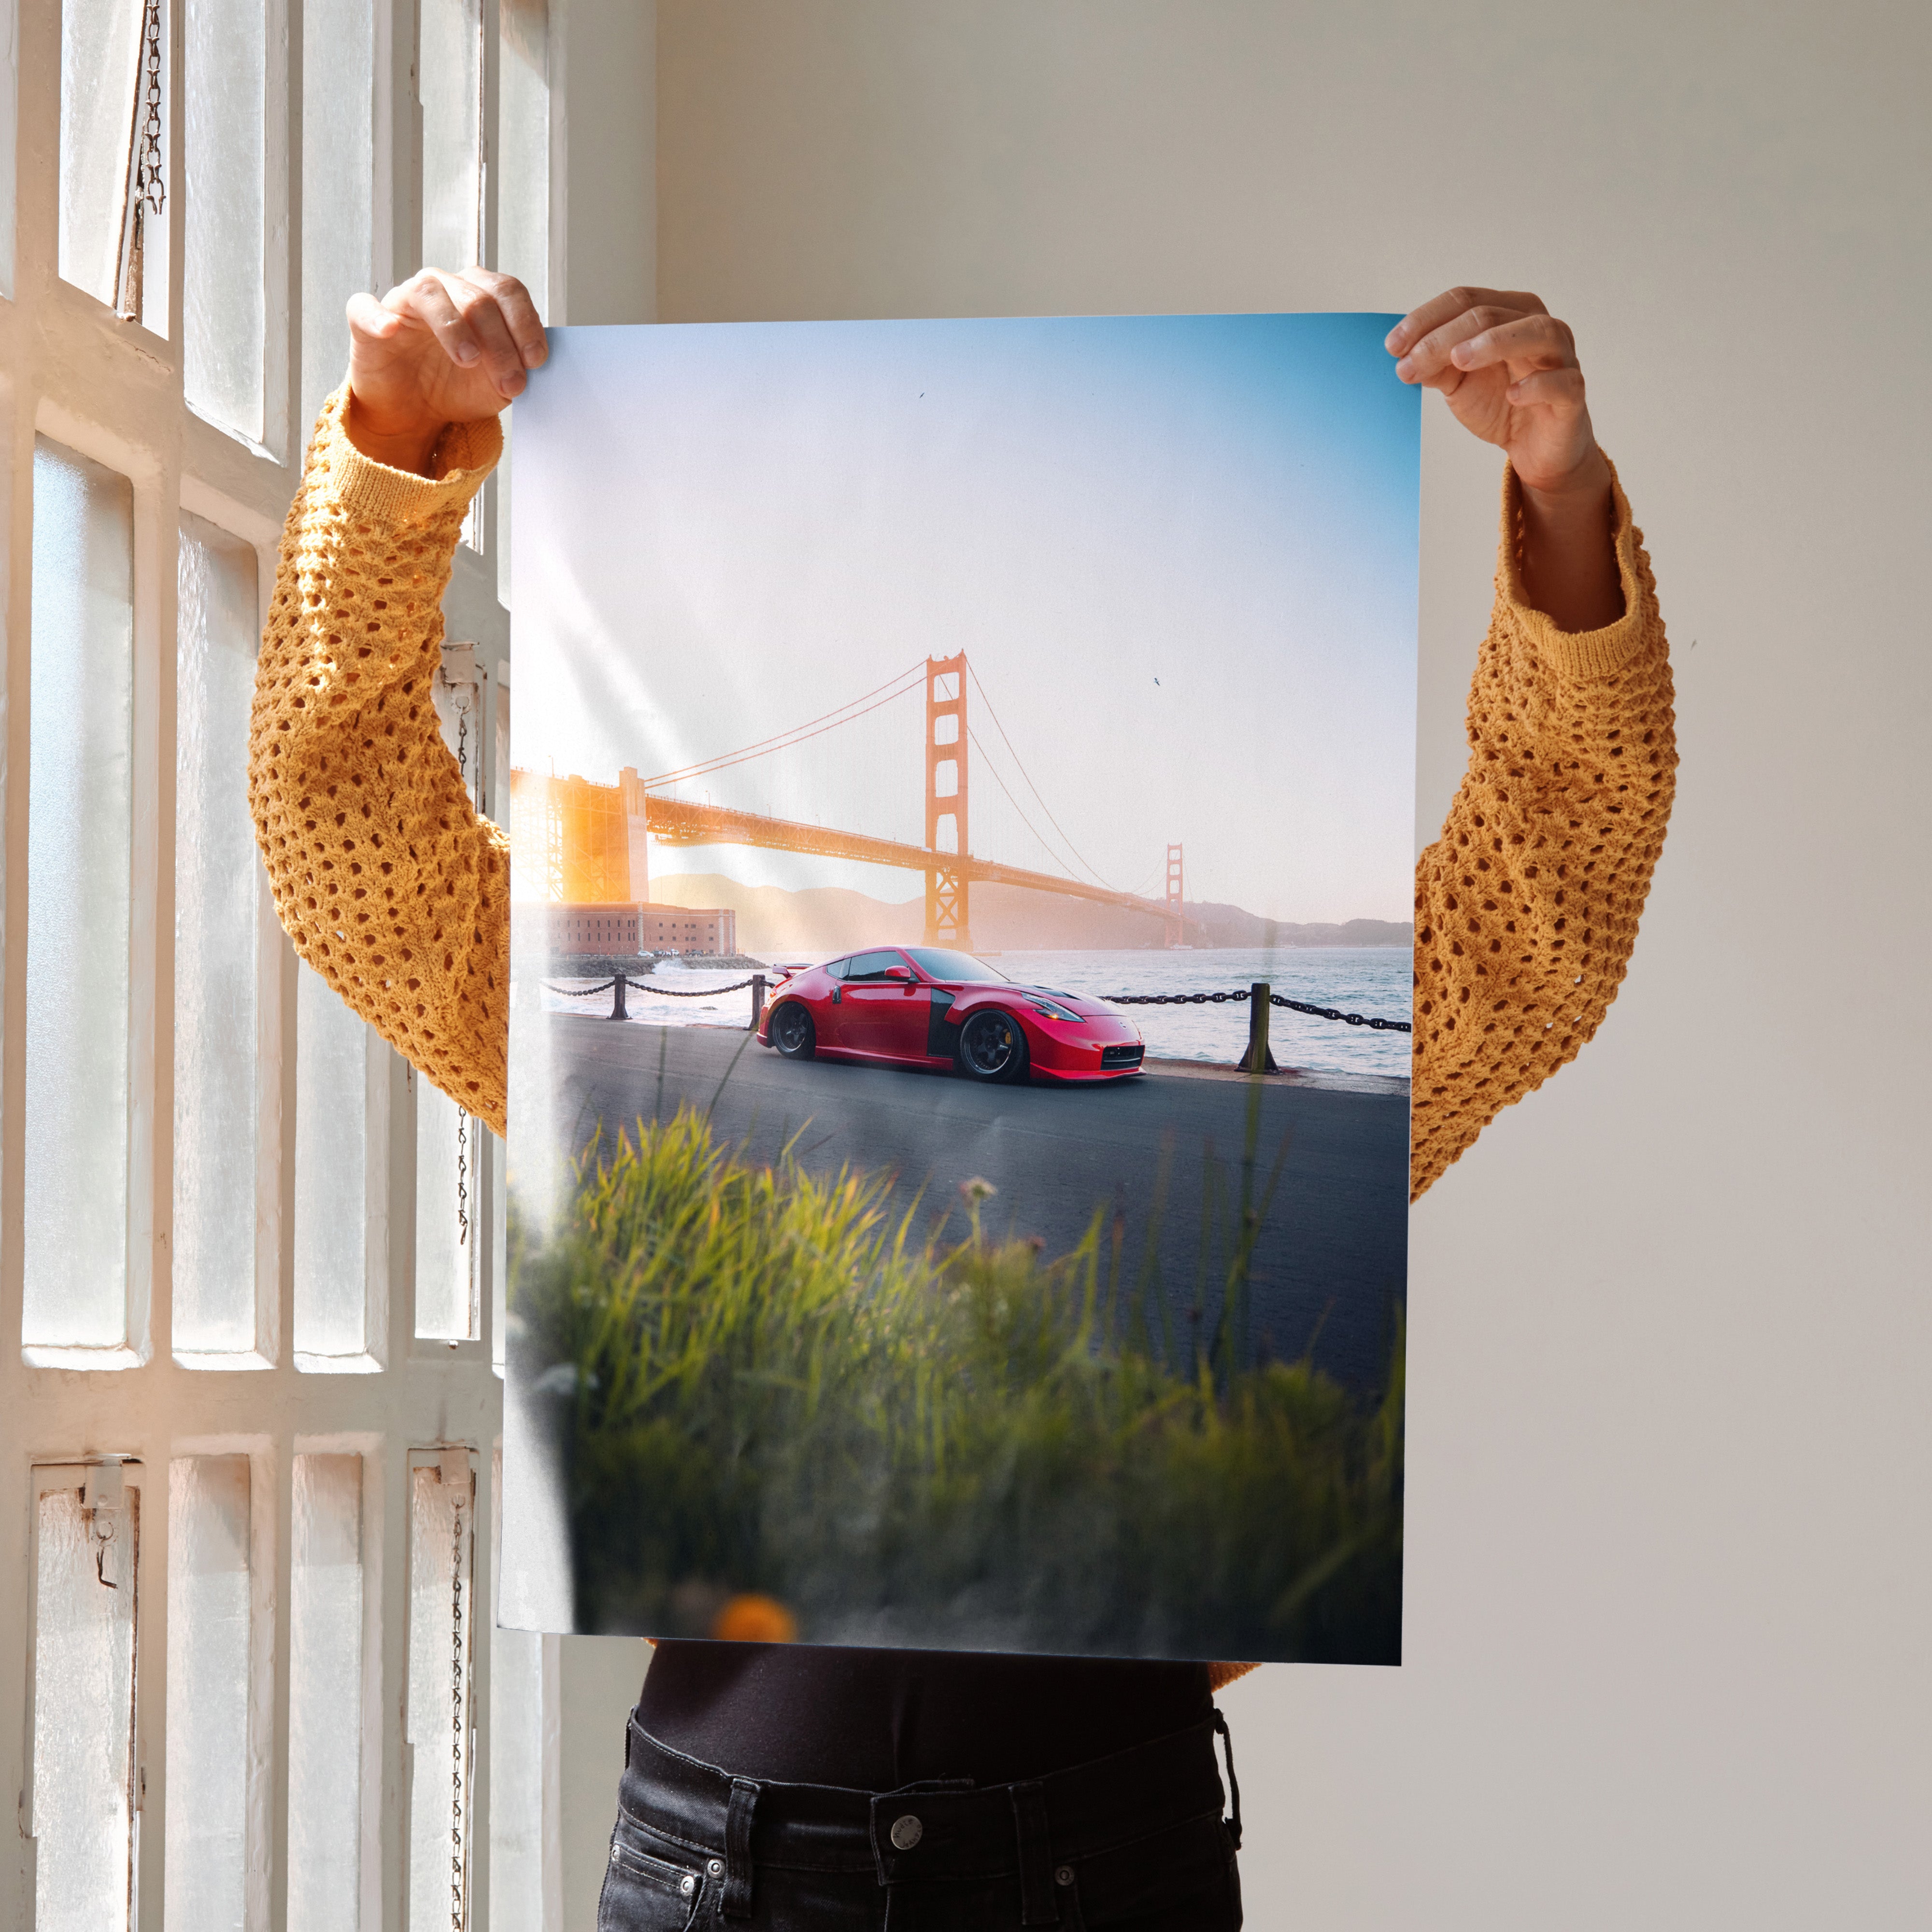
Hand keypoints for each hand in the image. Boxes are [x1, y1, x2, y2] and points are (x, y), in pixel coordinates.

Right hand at [344, 268, 546, 474]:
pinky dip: (378, 316)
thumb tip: (533, 363)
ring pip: (430, 293)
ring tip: (469, 360)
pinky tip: (391, 330)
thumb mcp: (497, 384)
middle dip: (500, 343)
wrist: (415, 412)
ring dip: (454, 327)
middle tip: (510, 382)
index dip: (525, 323)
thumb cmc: (457, 387)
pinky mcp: (367, 320)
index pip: (507, 292)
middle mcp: (444, 288)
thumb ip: (517, 368)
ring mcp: (404, 301)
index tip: (536, 361)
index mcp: (479, 295)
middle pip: (477, 297)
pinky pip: (365, 307)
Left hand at [1388, 287, 1621, 630]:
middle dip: (1444, 337)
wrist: (1534, 448)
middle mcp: (1538, 326)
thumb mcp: (1458, 383)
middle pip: (1490, 314)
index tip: (1392, 346)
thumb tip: (1403, 355)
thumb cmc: (1500, 403)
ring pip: (1535, 332)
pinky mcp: (1573, 394)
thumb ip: (1435, 365)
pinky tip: (1512, 394)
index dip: (1426, 319)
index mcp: (1508, 313)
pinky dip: (1537, 384)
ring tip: (1458, 360)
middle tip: (1410, 363)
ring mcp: (1561, 357)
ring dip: (1494, 342)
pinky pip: (1562, 382)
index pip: (1465, 300)